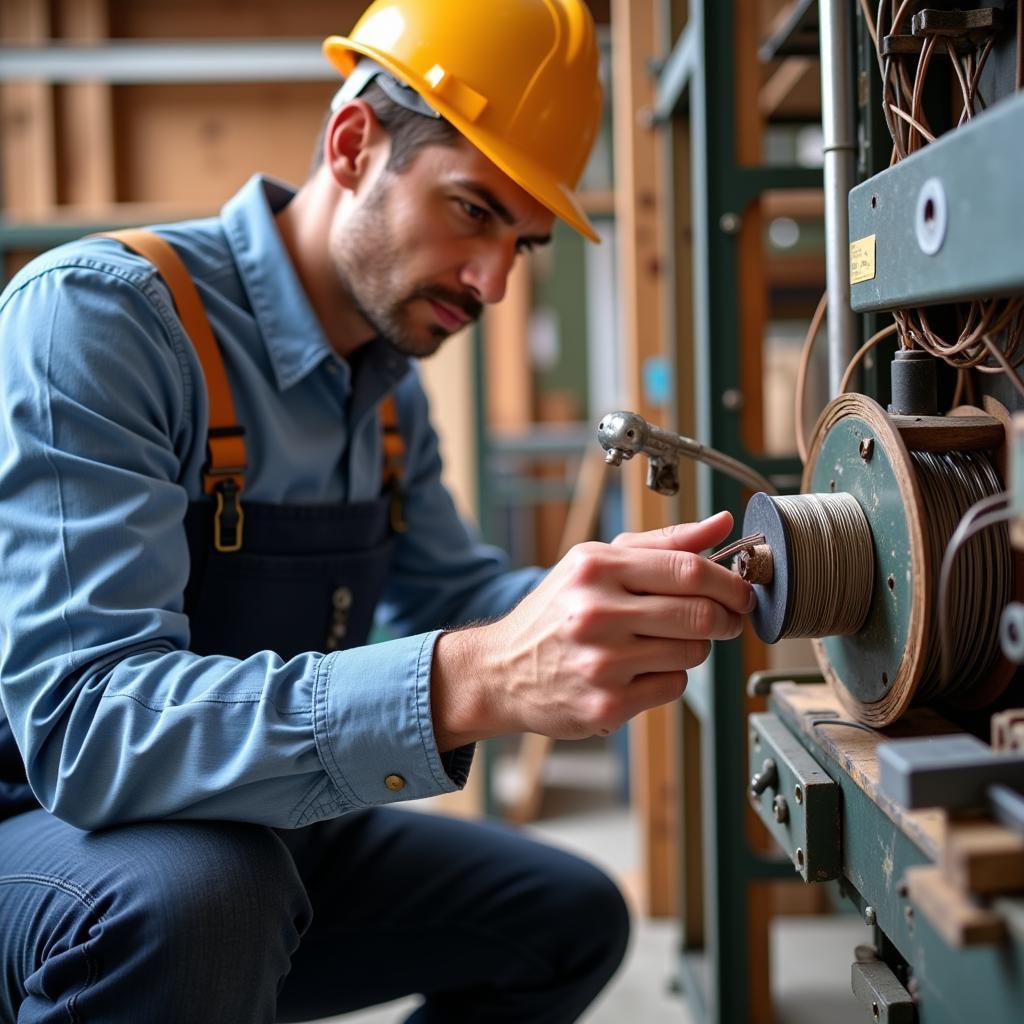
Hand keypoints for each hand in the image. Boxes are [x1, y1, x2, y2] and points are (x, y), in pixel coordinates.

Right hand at [431, 511, 753, 749]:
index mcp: (596, 569)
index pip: (688, 570)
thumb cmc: (553, 613)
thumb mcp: (595, 563)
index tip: (741, 590)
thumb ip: (662, 544)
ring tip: (662, 642)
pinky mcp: (606, 705)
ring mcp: (602, 663)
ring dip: (693, 648)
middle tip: (725, 619)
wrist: (499, 670)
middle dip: (727, 617)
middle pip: (701, 614)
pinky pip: (673, 687)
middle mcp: (596, 614)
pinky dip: (669, 677)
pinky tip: (640, 669)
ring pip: (692, 652)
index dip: (730, 582)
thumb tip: (721, 525)